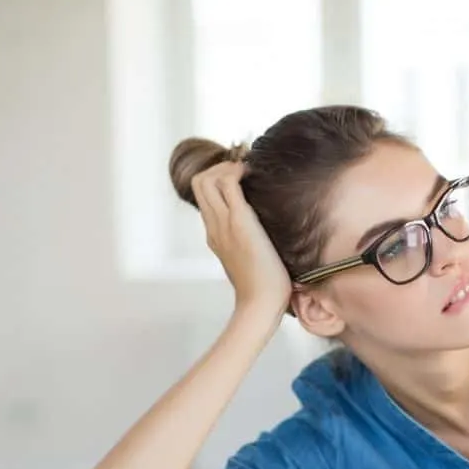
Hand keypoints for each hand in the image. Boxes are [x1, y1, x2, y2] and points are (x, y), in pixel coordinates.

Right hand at [191, 161, 291, 316]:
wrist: (260, 303)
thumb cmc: (264, 286)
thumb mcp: (252, 260)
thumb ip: (252, 244)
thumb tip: (268, 237)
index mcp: (215, 234)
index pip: (204, 195)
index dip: (218, 177)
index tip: (241, 175)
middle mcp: (213, 226)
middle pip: (199, 181)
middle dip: (220, 165)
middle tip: (246, 168)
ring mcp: (223, 223)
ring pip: (207, 179)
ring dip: (228, 166)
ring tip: (250, 170)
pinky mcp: (239, 222)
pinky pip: (229, 184)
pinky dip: (238, 171)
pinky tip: (255, 174)